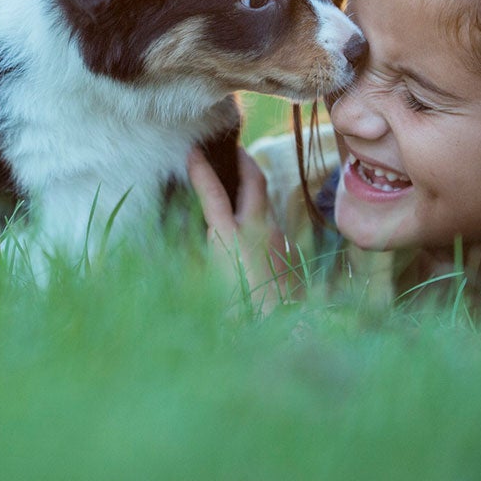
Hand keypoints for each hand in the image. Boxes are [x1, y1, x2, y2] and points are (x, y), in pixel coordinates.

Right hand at [187, 147, 300, 311]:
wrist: (284, 331)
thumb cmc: (237, 312)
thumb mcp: (206, 285)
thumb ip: (196, 256)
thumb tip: (192, 233)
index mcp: (230, 237)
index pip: (212, 191)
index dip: (200, 169)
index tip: (192, 151)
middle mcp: (258, 229)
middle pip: (254, 179)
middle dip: (242, 159)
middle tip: (231, 149)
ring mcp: (278, 238)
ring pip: (266, 202)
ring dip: (252, 189)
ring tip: (236, 187)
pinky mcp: (288, 252)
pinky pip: (271, 225)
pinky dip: (258, 217)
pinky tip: (249, 231)